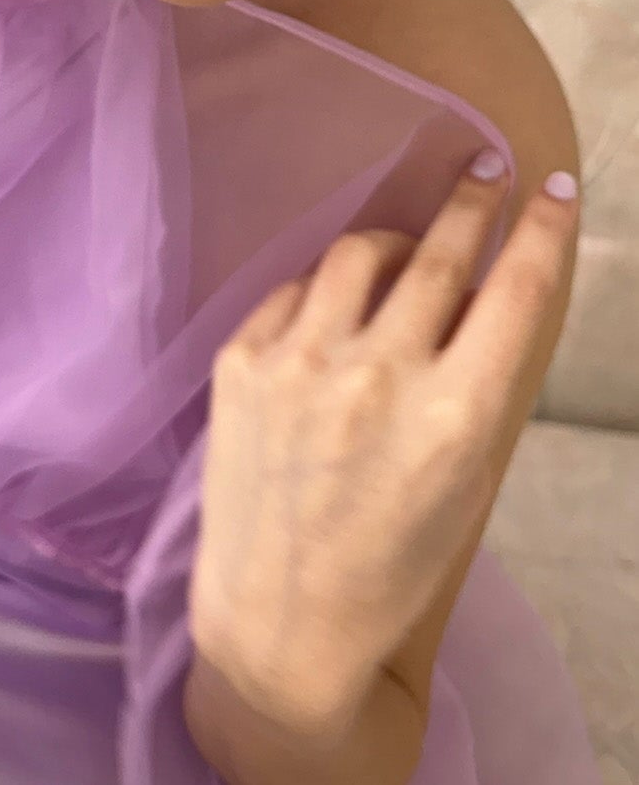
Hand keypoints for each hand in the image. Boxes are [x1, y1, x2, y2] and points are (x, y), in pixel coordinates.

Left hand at [187, 153, 578, 738]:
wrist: (279, 624)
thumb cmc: (391, 564)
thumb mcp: (465, 483)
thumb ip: (477, 385)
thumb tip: (482, 292)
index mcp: (455, 418)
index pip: (515, 294)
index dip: (541, 230)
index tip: (550, 187)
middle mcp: (379, 378)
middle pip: (438, 255)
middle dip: (471, 202)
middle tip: (485, 167)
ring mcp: (302, 364)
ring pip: (360, 254)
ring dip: (395, 242)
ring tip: (408, 249)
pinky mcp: (242, 361)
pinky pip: (297, 291)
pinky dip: (327, 292)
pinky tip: (339, 311)